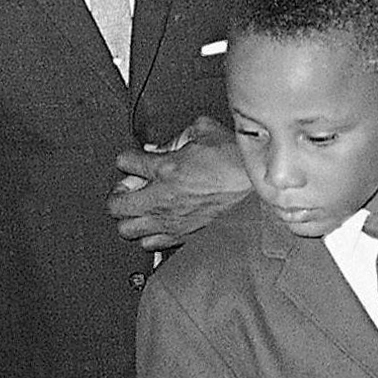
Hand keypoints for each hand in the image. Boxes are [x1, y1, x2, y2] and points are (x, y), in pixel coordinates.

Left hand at [108, 115, 250, 247]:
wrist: (261, 194)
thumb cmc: (239, 165)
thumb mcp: (208, 131)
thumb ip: (180, 135)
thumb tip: (164, 145)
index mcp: (167, 169)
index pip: (125, 162)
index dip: (127, 159)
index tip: (134, 161)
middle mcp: (164, 199)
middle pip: (115, 205)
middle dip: (118, 195)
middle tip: (128, 189)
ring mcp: (172, 223)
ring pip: (128, 230)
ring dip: (130, 218)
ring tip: (140, 210)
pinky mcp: (184, 239)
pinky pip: (152, 245)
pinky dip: (149, 236)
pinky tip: (159, 225)